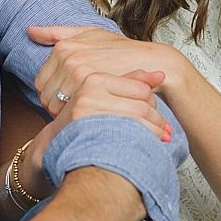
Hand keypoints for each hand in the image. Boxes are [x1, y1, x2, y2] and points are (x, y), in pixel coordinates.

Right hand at [25, 68, 172, 178]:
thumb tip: (160, 73)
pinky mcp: (88, 131)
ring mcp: (88, 112)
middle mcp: (90, 92)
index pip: (139, 88)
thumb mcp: (101, 92)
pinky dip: (143, 141)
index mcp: (94, 78)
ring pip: (136, 119)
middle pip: (140, 104)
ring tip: (162, 138)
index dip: (153, 103)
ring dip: (154, 132)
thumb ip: (129, 80)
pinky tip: (149, 146)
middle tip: (166, 131)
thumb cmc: (82, 118)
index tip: (159, 115)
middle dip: (157, 120)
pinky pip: (127, 134)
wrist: (54, 143)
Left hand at [29, 25, 182, 114]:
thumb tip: (30, 31)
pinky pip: (70, 112)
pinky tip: (90, 113)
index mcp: (64, 47)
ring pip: (56, 107)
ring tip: (85, 108)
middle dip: (58, 105)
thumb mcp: (89, 34)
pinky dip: (76, 116)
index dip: (53, 93)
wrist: (152, 65)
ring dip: (67, 113)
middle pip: (45, 97)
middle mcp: (68, 58)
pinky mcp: (91, 88)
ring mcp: (80, 73)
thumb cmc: (120, 52)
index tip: (69, 96)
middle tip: (79, 105)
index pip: (40, 83)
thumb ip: (57, 33)